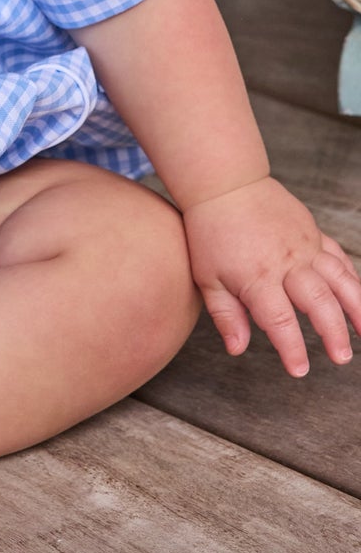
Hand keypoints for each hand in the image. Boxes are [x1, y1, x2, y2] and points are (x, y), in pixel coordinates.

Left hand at [184, 175, 360, 375]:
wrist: (225, 182)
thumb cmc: (210, 230)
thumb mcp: (207, 276)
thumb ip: (225, 314)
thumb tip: (237, 349)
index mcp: (257, 276)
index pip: (280, 320)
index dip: (292, 348)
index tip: (300, 370)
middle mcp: (287, 262)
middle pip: (318, 302)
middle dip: (333, 332)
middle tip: (341, 357)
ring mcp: (304, 245)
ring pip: (339, 278)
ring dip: (356, 306)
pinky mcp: (313, 232)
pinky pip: (339, 257)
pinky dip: (352, 277)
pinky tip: (358, 296)